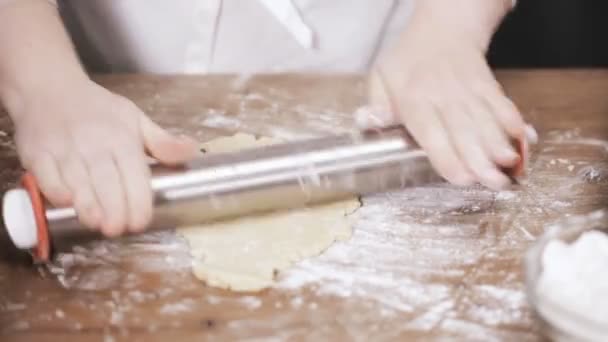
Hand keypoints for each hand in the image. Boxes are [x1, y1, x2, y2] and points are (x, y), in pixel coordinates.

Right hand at [11, 79, 197, 235]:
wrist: (48, 88)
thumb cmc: (97, 109)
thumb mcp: (135, 119)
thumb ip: (162, 142)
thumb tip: (191, 150)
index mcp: (121, 137)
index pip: (133, 171)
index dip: (138, 199)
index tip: (141, 221)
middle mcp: (93, 143)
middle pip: (105, 180)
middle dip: (114, 208)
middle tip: (119, 229)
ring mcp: (63, 148)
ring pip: (76, 180)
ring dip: (87, 204)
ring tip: (98, 224)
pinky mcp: (36, 152)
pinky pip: (45, 175)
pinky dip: (55, 190)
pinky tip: (67, 204)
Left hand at [364, 30, 526, 189]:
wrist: (443, 28)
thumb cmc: (407, 61)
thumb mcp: (381, 77)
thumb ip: (376, 105)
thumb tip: (367, 121)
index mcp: (414, 99)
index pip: (431, 131)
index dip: (447, 156)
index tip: (461, 178)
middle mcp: (444, 96)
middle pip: (465, 131)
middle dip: (481, 160)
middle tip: (495, 183)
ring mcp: (470, 91)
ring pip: (487, 121)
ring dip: (501, 145)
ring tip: (512, 167)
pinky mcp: (489, 87)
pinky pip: (504, 105)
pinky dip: (516, 122)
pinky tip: (527, 139)